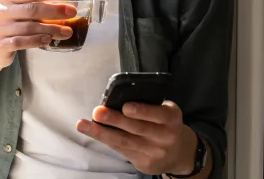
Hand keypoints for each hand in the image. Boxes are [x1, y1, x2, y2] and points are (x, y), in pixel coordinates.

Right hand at [0, 0, 73, 69]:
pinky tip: (47, 40)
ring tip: (66, 31)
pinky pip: (20, 42)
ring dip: (50, 29)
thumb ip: (36, 6)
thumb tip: (64, 6)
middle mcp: (2, 11)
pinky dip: (35, 41)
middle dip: (54, 11)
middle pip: (31, 9)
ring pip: (28, 27)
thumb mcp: (19, 11)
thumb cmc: (10, 24)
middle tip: (71, 13)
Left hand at [75, 101, 198, 175]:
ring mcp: (155, 153)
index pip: (157, 114)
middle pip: (137, 129)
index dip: (141, 111)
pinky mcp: (145, 164)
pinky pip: (122, 150)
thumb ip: (149, 106)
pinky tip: (94, 133)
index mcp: (171, 118)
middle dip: (115, 120)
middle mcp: (165, 137)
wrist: (179, 153)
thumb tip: (118, 99)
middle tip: (98, 112)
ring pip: (125, 142)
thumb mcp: (165, 112)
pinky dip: (106, 140)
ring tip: (84, 125)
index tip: (125, 106)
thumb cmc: (166, 125)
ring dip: (102, 133)